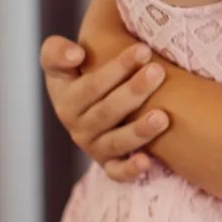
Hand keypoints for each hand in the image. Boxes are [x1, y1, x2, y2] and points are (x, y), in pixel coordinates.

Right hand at [40, 34, 168, 180]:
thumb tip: (76, 55)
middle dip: (134, 91)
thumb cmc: (80, 71)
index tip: (143, 49)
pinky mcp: (108, 164)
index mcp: (65, 97)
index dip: (117, 67)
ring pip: (116, 141)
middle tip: (158, 72)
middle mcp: (76, 125)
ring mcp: (93, 146)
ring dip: (139, 131)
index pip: (91, 84)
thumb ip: (58, 52)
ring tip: (163, 117)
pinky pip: (117, 173)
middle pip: (107, 111)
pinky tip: (147, 161)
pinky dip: (130, 170)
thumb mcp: (61, 59)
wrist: (89, 100)